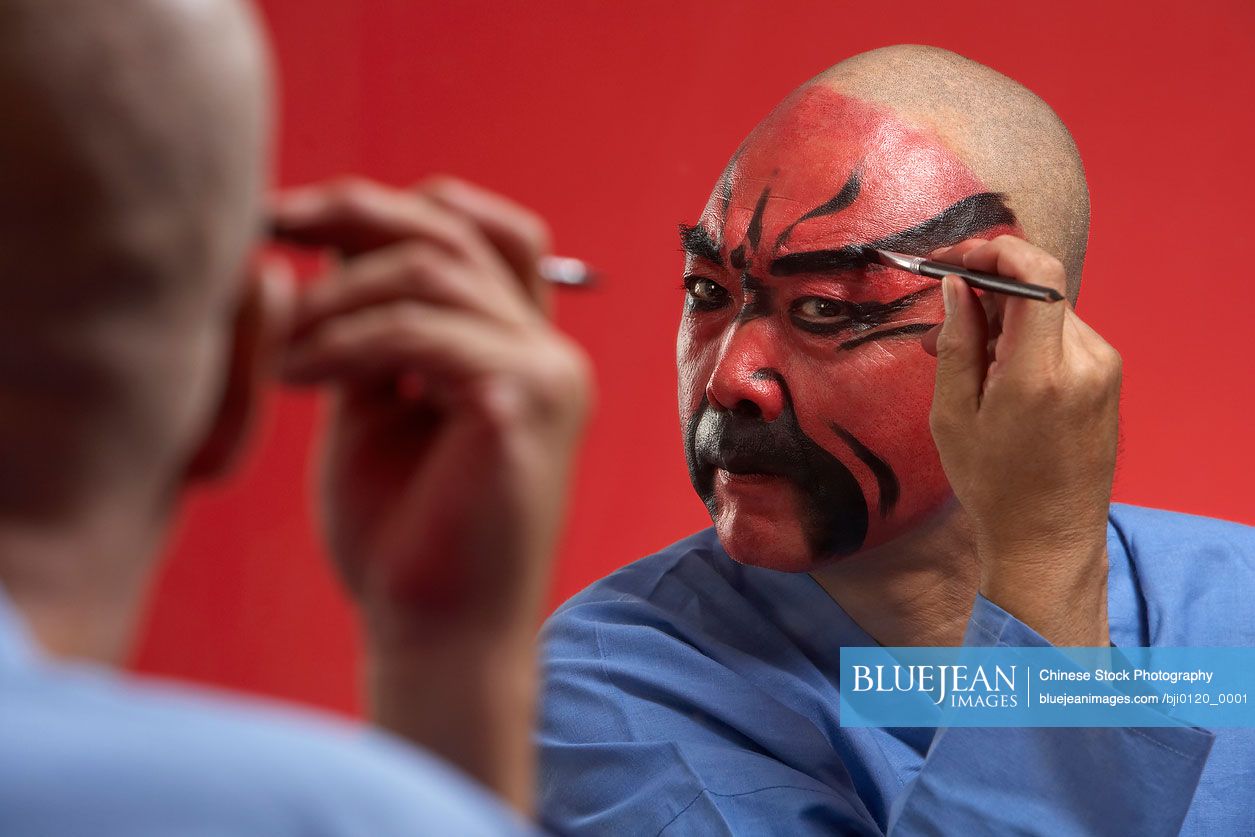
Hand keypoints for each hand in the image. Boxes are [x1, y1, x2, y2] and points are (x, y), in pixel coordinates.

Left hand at [272, 176, 591, 646]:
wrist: (434, 633)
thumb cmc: (402, 534)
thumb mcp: (378, 406)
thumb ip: (372, 329)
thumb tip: (327, 245)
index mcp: (521, 348)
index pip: (478, 229)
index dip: (391, 206)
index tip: (295, 218)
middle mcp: (550, 351)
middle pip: (453, 230)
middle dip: (351, 217)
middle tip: (269, 228)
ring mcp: (549, 374)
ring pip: (432, 273)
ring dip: (336, 298)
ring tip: (282, 351)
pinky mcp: (526, 403)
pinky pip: (421, 334)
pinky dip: (346, 343)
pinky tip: (295, 376)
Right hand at [922, 236, 1118, 645]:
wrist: (1048, 538)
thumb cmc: (994, 486)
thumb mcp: (953, 416)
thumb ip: (956, 343)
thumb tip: (956, 286)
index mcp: (1041, 373)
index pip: (1037, 274)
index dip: (994, 251)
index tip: (954, 261)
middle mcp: (1085, 363)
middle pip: (1037, 290)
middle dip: (984, 291)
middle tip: (939, 324)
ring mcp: (1104, 370)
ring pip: (1047, 311)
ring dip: (1003, 317)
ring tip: (963, 357)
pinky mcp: (1108, 379)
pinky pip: (1061, 336)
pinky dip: (1025, 338)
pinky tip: (997, 373)